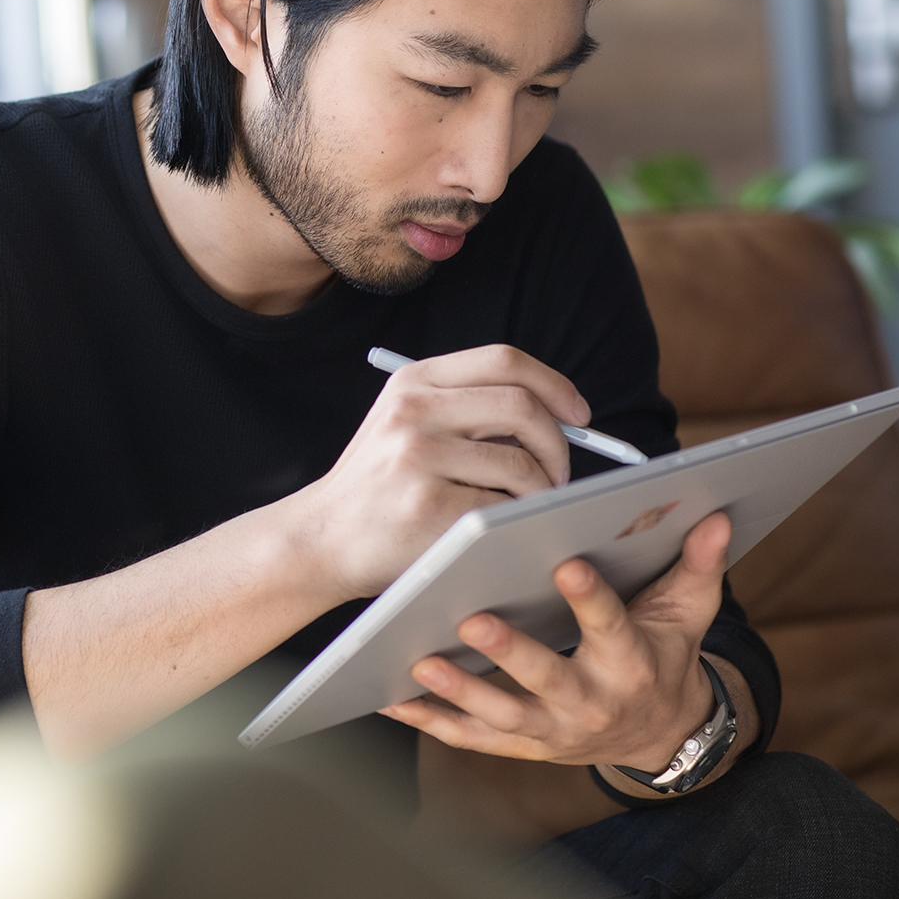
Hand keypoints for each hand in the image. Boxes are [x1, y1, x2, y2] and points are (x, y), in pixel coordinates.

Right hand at [293, 345, 589, 600]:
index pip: (504, 360)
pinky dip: (516, 518)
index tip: (578, 414)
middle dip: (558, 442)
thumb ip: (465, 409)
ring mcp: (417, 456)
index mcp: (412, 381)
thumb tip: (558, 416)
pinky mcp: (427, 505)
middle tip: (559, 472)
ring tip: (529, 505)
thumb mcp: (405, 425)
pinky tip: (500, 526)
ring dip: (542, 489)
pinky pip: (504, 506)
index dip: (554, 385)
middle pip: (521, 404)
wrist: (320, 538)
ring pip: (521, 462)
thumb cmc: (379, 487)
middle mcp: (412, 410)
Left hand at [379, 510, 731, 770]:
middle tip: (471, 619)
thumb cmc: (663, 654)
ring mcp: (554, 730)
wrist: (661, 733)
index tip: (565, 562)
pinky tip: (392, 699)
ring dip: (460, 691)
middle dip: (511, 652)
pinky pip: (472, 739)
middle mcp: (591, 701)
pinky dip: (431, 722)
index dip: (589, 597)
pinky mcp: (522, 747)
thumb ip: (698, 564)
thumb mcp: (688, 613)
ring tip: (419, 659)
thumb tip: (716, 515)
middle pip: (547, 677)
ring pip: (502, 714)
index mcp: (631, 662)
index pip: (611, 626)